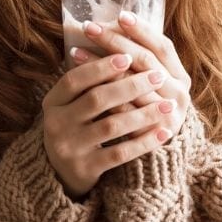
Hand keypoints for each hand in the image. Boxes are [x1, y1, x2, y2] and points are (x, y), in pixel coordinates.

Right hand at [42, 51, 176, 198]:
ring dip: (144, 113)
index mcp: (53, 103)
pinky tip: (164, 132)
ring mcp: (70, 148)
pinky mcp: (86, 169)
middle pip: (97, 99)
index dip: (100, 67)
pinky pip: (120, 153)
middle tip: (157, 76)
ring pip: (112, 125)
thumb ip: (89, 81)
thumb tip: (122, 47)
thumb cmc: (76, 126)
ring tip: (168, 104)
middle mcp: (56, 124)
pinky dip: (144, 141)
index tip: (127, 56)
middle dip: (130, 85)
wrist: (60, 173)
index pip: (74, 79)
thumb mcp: (71, 104)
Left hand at [80, 11, 191, 142]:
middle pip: (146, 61)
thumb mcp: (149, 86)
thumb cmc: (144, 111)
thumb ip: (138, 62)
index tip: (120, 15)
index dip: (143, 30)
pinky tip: (80, 81)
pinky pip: (122, 111)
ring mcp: (168, 116)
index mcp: (181, 77)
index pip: (163, 47)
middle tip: (89, 27)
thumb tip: (108, 23)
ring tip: (75, 50)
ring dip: (101, 65)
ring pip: (131, 85)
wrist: (150, 156)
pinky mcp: (149, 135)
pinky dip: (101, 93)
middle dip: (115, 41)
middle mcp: (179, 95)